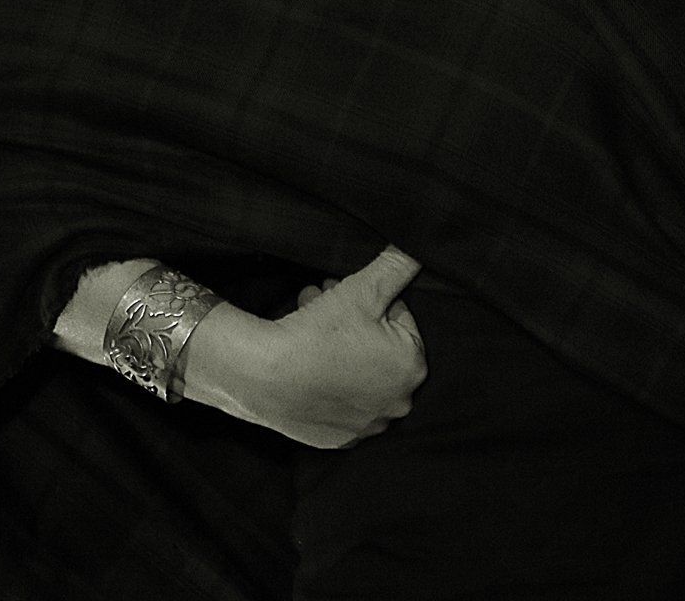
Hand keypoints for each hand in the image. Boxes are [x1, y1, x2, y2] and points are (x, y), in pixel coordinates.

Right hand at [180, 244, 426, 448]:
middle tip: (326, 303)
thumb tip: (420, 246)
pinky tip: (310, 365)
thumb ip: (397, 265)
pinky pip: (342, 401)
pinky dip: (330, 383)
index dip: (371, 303)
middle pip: (379, 346)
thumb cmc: (318, 333)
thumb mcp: (362, 289)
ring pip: (360, 372)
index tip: (346, 297)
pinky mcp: (340, 438)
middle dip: (356, 322)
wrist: (264, 376)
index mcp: (412, 366)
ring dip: (342, 348)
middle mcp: (398, 402)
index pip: (400, 318)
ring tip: (310, 324)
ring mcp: (368, 425)